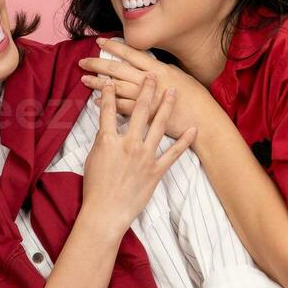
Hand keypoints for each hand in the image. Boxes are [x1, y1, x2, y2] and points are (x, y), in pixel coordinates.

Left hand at [78, 37, 215, 139]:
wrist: (203, 121)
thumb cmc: (196, 99)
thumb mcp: (180, 76)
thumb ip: (162, 70)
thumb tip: (148, 65)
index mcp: (159, 69)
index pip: (132, 54)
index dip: (114, 47)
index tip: (100, 42)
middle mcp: (151, 81)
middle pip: (118, 69)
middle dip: (99, 64)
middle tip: (83, 61)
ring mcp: (147, 99)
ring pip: (116, 88)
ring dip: (98, 84)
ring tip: (84, 80)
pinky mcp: (145, 115)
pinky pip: (122, 108)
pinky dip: (108, 104)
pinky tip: (97, 102)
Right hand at [80, 73, 195, 236]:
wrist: (106, 212)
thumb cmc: (96, 188)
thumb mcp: (93, 159)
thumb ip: (103, 141)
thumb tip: (108, 128)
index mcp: (108, 140)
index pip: (108, 110)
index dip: (110, 92)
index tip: (112, 79)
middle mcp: (128, 144)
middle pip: (138, 110)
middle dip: (146, 89)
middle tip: (152, 74)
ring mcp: (144, 156)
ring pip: (158, 125)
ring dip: (166, 106)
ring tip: (172, 91)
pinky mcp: (156, 170)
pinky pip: (173, 153)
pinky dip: (185, 141)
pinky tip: (193, 129)